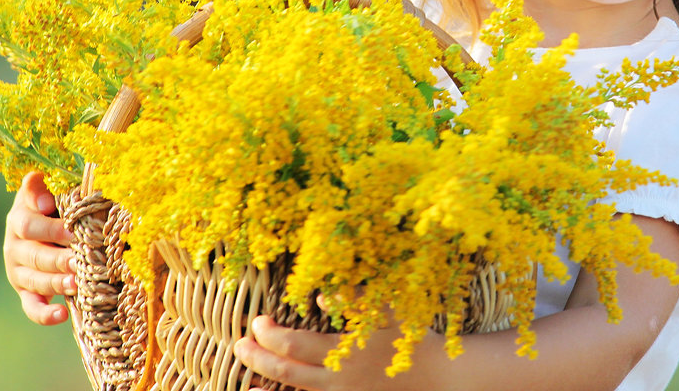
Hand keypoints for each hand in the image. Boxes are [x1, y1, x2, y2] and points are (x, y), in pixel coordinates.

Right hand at [3, 171, 76, 324]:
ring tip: (77, 282)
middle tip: (79, 258)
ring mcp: (18, 271)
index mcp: (19, 219)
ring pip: (34, 280)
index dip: (47, 226)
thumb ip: (44, 186)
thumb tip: (46, 196)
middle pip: (34, 255)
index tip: (69, 226)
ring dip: (56, 282)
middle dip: (58, 257)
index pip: (29, 224)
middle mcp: (14, 246)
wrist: (43, 224)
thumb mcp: (49, 188)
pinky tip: (61, 315)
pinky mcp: (25, 291)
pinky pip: (31, 306)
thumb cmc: (56, 202)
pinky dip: (44, 314)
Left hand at [234, 314, 440, 390]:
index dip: (268, 334)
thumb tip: (319, 295)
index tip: (258, 321)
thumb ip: (354, 299)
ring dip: (267, 382)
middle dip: (257, 358)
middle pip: (285, 372)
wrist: (438, 378)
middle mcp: (336, 380)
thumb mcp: (387, 311)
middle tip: (239, 344)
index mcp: (342, 353)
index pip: (292, 345)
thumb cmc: (413, 339)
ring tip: (247, 379)